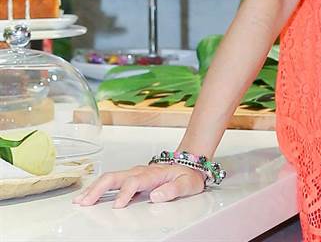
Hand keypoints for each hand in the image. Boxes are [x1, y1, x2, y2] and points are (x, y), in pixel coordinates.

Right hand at [72, 163, 205, 207]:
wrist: (189, 166)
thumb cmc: (187, 176)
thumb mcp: (187, 184)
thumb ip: (174, 190)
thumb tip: (157, 195)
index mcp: (153, 174)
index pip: (135, 181)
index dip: (125, 193)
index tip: (118, 206)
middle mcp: (140, 171)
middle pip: (115, 176)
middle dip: (99, 189)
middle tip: (86, 202)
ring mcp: (133, 173)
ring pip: (110, 177)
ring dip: (94, 188)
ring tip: (80, 200)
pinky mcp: (130, 178)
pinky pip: (110, 181)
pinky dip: (97, 187)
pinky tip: (88, 196)